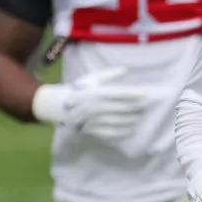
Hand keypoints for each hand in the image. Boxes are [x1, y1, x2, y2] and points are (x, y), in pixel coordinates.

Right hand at [31, 66, 147, 140]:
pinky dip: (122, 131)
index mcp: (93, 92)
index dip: (131, 94)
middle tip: (146, 106)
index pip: (116, 93)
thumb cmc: (77, 90)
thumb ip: (108, 75)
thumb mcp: (90, 79)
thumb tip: (125, 70)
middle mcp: (93, 106)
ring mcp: (92, 119)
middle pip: (119, 107)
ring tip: (141, 116)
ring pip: (116, 120)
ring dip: (131, 119)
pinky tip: (132, 128)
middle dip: (134, 107)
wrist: (56, 106)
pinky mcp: (91, 130)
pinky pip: (109, 132)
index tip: (144, 94)